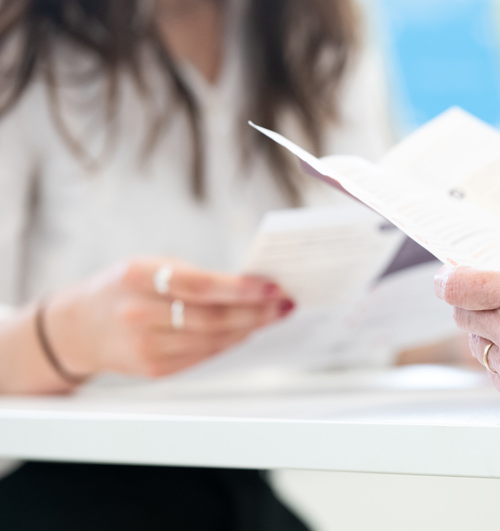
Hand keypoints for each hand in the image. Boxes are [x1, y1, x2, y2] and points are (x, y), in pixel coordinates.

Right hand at [44, 258, 293, 377]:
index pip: (199, 285)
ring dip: (249, 328)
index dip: (240, 289)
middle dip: (256, 312)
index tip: (273, 287)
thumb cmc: (124, 288)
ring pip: (212, 340)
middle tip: (285, 303)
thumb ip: (193, 276)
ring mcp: (144, 346)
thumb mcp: (148, 266)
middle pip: (212, 318)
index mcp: (137, 277)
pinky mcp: (153, 369)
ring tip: (274, 316)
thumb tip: (250, 285)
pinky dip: (229, 343)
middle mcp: (137, 314)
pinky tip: (247, 332)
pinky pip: (202, 356)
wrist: (77, 327)